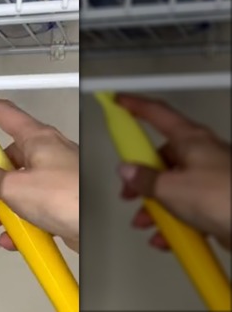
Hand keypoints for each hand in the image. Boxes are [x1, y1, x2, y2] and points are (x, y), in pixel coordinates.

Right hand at [0, 94, 79, 252]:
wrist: (101, 227)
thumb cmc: (71, 197)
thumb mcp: (17, 188)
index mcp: (38, 139)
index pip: (4, 113)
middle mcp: (48, 153)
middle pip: (9, 156)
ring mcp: (55, 177)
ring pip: (19, 185)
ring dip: (1, 204)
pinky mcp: (62, 200)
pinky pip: (33, 205)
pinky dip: (18, 219)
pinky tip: (11, 235)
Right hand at [115, 94, 230, 250]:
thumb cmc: (224, 197)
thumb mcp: (171, 188)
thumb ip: (144, 179)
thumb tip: (128, 170)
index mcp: (191, 140)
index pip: (158, 113)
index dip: (135, 105)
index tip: (119, 101)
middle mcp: (202, 154)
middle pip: (163, 157)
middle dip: (142, 177)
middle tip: (128, 191)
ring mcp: (212, 178)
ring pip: (174, 185)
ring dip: (156, 205)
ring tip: (145, 222)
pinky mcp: (219, 201)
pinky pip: (189, 207)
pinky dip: (174, 221)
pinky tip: (165, 237)